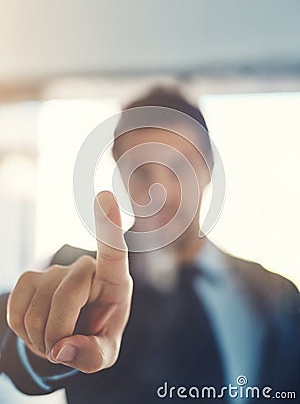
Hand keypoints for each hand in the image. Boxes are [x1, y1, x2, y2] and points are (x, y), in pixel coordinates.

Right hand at [7, 191, 132, 372]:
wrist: (74, 330)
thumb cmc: (98, 333)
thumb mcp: (106, 352)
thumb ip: (94, 355)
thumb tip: (63, 348)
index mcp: (115, 279)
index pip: (113, 251)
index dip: (108, 226)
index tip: (104, 196)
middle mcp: (86, 267)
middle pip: (65, 297)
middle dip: (58, 335)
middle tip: (62, 349)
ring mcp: (56, 269)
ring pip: (36, 311)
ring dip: (40, 340)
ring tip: (54, 339)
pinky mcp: (31, 277)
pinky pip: (15, 311)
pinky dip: (22, 332)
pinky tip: (37, 329)